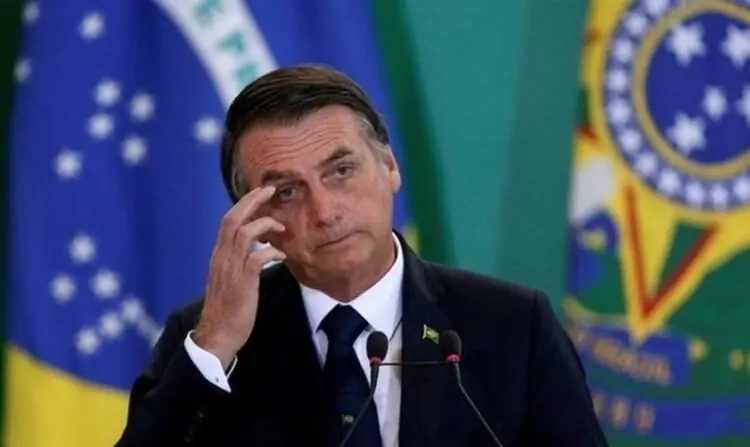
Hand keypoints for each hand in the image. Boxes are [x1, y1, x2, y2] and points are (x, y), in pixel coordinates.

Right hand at [194, 186, 285, 368]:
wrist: (217, 335)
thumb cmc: (227, 309)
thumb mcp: (231, 279)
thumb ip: (240, 262)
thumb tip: (258, 250)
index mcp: (219, 256)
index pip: (228, 221)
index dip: (244, 204)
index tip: (260, 193)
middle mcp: (221, 258)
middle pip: (232, 219)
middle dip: (251, 201)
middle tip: (269, 190)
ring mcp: (230, 270)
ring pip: (243, 234)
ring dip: (264, 225)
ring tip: (280, 227)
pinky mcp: (242, 283)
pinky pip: (256, 258)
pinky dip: (270, 252)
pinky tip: (281, 255)